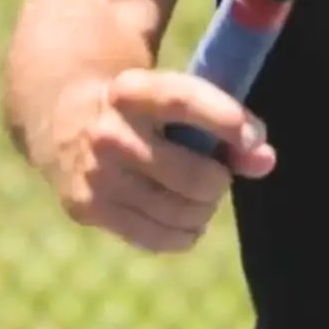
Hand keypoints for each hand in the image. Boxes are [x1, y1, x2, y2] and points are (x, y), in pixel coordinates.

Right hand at [34, 69, 275, 254]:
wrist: (63, 117)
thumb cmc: (143, 105)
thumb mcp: (176, 92)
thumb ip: (227, 115)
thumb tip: (265, 160)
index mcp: (131, 90)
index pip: (183, 101)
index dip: (224, 119)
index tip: (253, 138)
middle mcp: (107, 133)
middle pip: (193, 176)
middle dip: (220, 178)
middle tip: (216, 171)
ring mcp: (94, 175)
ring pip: (181, 213)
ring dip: (204, 208)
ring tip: (198, 193)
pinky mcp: (86, 208)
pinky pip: (159, 238)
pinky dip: (185, 232)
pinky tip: (181, 215)